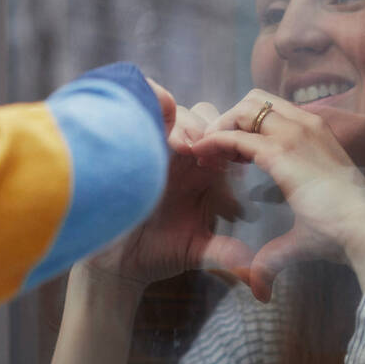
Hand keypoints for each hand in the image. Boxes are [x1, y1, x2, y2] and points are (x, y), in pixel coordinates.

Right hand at [82, 91, 253, 291]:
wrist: (116, 260)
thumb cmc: (158, 253)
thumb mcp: (194, 252)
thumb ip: (221, 252)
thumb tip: (248, 262)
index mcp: (210, 174)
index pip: (231, 142)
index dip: (234, 147)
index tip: (230, 168)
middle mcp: (187, 154)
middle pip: (209, 119)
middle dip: (213, 130)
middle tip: (206, 156)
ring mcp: (157, 145)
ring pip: (181, 112)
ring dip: (186, 125)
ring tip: (183, 148)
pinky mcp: (132, 140)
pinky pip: (147, 108)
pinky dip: (155, 101)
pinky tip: (160, 116)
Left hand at [191, 89, 364, 299]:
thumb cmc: (345, 233)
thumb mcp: (303, 234)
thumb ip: (275, 253)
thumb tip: (260, 288)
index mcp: (316, 135)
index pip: (273, 111)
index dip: (245, 127)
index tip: (229, 156)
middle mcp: (306, 126)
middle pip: (254, 100)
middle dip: (230, 120)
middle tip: (215, 151)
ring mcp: (295, 134)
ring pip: (244, 107)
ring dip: (221, 126)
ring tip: (206, 154)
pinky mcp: (281, 151)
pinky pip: (235, 134)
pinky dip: (213, 142)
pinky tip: (202, 158)